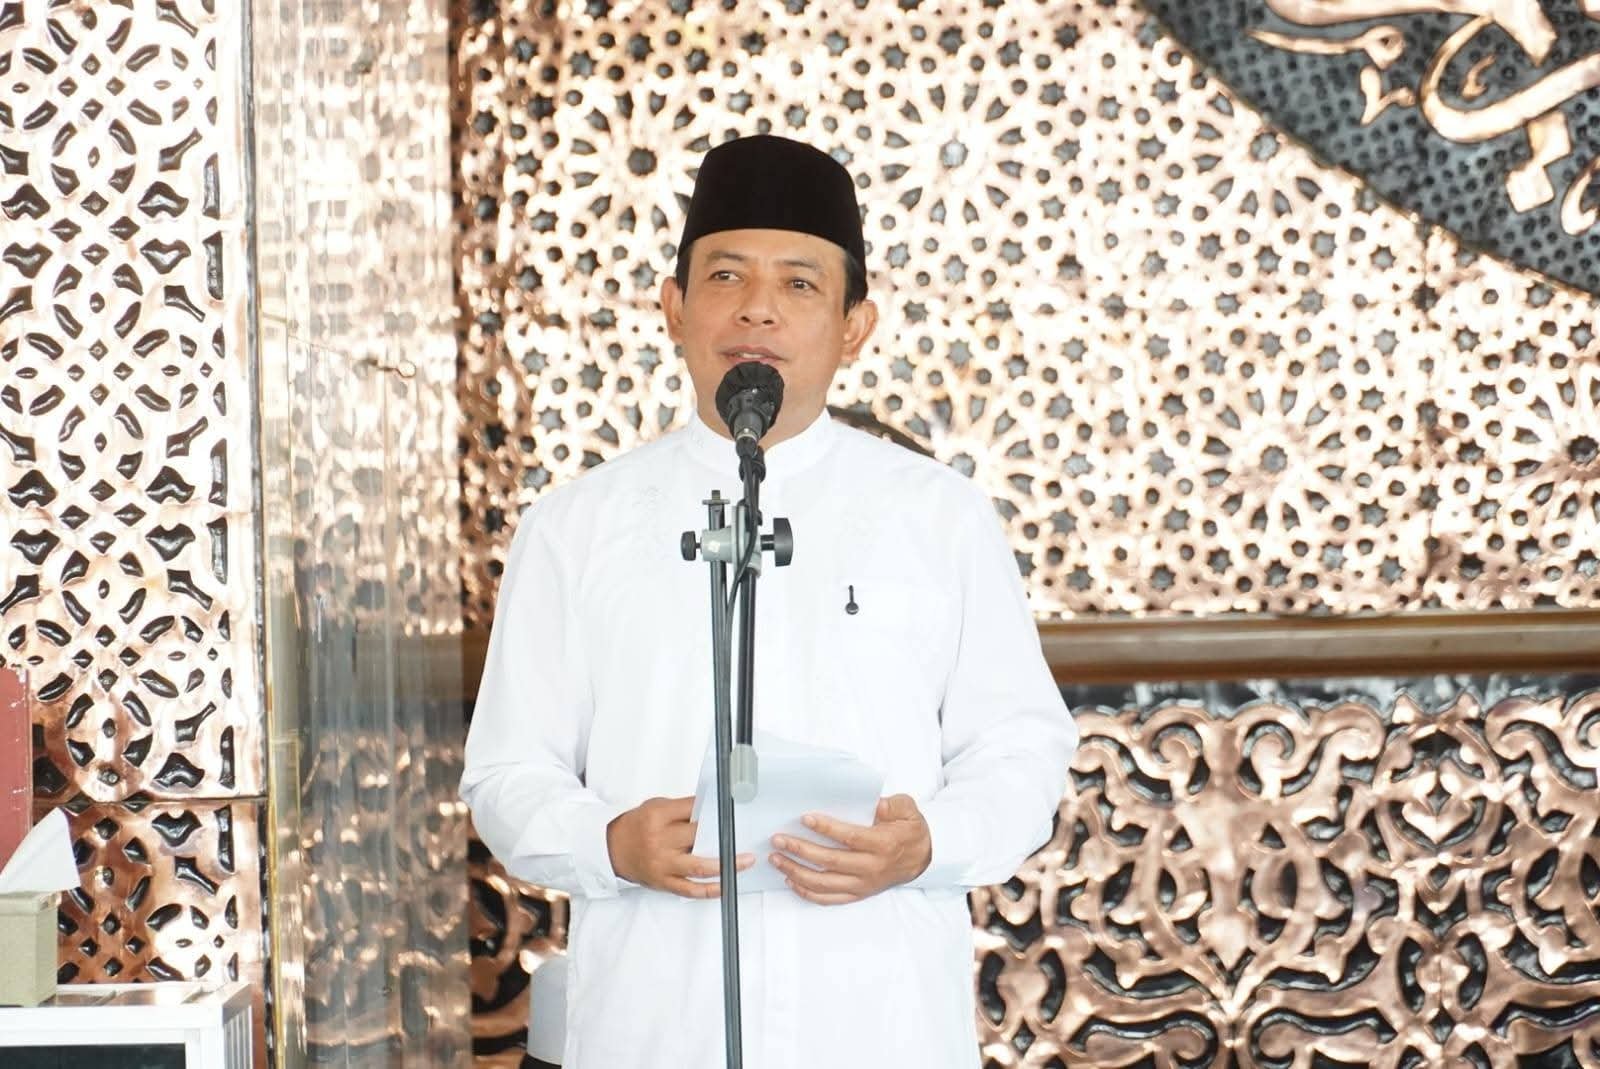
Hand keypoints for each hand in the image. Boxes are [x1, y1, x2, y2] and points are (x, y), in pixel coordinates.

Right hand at [606, 796, 753, 897]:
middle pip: (699, 836)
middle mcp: (660, 840)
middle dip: (723, 834)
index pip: (693, 809)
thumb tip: (713, 808)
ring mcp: (663, 864)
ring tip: (746, 861)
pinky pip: (691, 889)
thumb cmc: (637, 826)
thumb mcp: (656, 806)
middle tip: (743, 833)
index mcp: (657, 816)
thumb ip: (682, 808)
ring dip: (726, 865)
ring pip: (700, 866)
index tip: (732, 809)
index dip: (714, 809)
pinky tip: (726, 885)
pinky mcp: (664, 882)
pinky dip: (711, 889)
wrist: (612, 848)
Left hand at [769, 794, 931, 905]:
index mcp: (883, 845)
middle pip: (830, 861)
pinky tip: (791, 880)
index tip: (805, 819)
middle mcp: (871, 868)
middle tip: (779, 839)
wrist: (923, 858)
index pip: (850, 837)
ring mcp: (863, 884)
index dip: (826, 829)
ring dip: (797, 872)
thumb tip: (872, 802)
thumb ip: (891, 804)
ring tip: (777, 859)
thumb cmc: (910, 831)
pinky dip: (807, 892)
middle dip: (800, 850)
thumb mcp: (907, 809)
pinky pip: (829, 898)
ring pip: (824, 883)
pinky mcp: (858, 894)